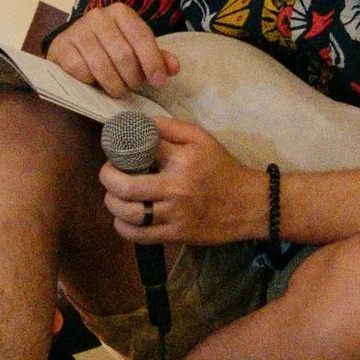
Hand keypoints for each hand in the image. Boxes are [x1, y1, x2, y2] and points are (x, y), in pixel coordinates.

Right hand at [47, 3, 178, 97]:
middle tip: (133, 88)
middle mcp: (98, 16)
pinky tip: (94, 83)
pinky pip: (80, 71)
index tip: (159, 81)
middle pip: (123, 54)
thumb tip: (173, 67)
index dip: (152, 61)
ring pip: (102, 65)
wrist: (73, 44)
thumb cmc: (110, 47)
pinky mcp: (61, 47)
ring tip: (118, 90)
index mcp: (121, 12)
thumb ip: (156, 57)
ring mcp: (77, 30)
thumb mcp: (135, 48)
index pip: (141, 37)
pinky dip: (91, 83)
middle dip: (132, 77)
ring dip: (114, 85)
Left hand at [97, 117, 258, 245]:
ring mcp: (176, 215)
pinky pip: (140, 236)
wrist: (251, 204)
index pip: (140, 149)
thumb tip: (138, 123)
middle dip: (108, 178)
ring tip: (114, 196)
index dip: (121, 148)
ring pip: (129, 214)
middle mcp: (177, 189)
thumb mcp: (201, 139)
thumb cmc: (223, 168)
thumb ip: (169, 128)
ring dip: (113, 203)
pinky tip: (123, 218)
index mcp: (182, 161)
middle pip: (126, 187)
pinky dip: (124, 227)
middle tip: (108, 173)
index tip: (116, 150)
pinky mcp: (177, 235)